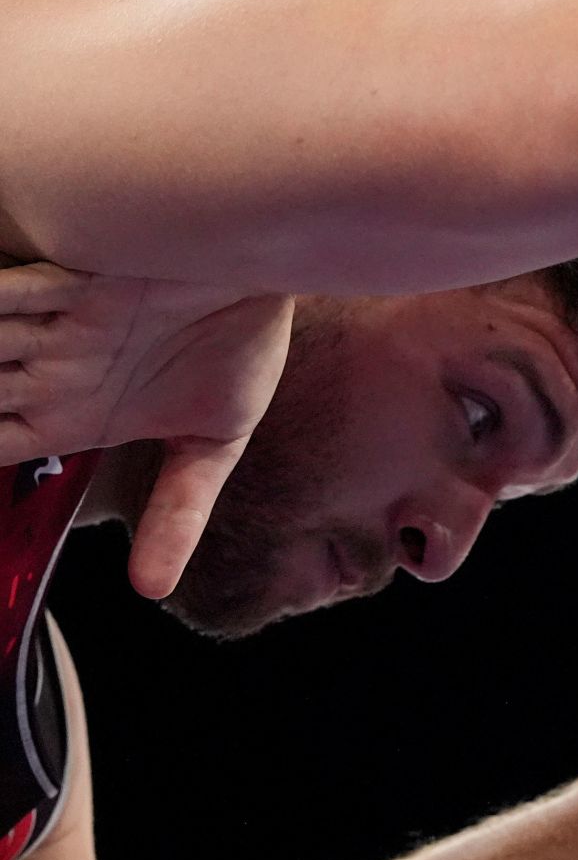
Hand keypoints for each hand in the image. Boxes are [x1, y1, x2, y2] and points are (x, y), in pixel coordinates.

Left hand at [0, 263, 292, 598]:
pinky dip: (0, 303)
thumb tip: (152, 589)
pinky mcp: (73, 277)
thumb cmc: (244, 342)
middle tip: (3, 393)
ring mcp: (57, 325)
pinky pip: (11, 292)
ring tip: (9, 367)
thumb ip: (178, 511)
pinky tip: (3, 316)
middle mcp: (52, 372)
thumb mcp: (218, 442)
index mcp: (71, 419)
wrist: (269, 269)